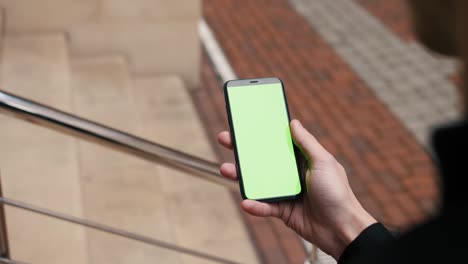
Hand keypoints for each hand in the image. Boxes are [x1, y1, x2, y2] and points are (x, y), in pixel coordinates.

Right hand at [217, 119, 375, 259]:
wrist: (342, 229)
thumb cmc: (337, 193)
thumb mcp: (324, 162)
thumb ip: (307, 143)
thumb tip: (293, 122)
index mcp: (301, 159)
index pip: (277, 143)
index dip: (262, 134)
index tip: (245, 123)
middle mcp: (291, 173)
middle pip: (262, 160)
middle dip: (242, 150)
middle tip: (226, 139)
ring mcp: (284, 191)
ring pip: (258, 182)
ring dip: (240, 176)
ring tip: (225, 169)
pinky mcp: (282, 210)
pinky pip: (264, 206)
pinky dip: (255, 205)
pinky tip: (246, 202)